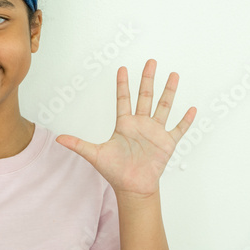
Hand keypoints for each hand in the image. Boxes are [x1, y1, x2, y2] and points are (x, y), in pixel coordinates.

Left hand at [55, 60, 195, 197]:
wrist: (132, 188)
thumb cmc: (115, 172)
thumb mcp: (95, 155)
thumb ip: (78, 145)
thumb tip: (58, 139)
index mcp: (124, 125)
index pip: (123, 99)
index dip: (123, 84)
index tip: (122, 68)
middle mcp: (141, 125)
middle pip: (145, 96)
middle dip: (148, 79)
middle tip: (151, 62)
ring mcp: (155, 132)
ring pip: (163, 107)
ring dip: (169, 92)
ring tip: (174, 75)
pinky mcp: (167, 143)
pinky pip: (178, 129)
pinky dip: (185, 120)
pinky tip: (191, 109)